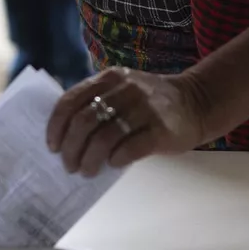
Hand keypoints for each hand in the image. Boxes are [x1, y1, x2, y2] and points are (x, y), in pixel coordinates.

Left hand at [48, 67, 207, 176]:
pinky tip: (113, 165)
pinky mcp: (160, 129)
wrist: (195, 103)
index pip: (71, 101)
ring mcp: (144, 108)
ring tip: (87, 171)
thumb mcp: (122, 91)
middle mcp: (125, 89)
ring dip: (90, 159)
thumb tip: (66, 138)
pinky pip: (129, 148)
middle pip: (84, 122)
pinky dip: (115, 160)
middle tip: (70, 166)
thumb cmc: (150, 103)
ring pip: (104, 137)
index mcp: (110, 78)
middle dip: (71, 148)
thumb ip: (98, 103)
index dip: (56, 126)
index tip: (53, 147)